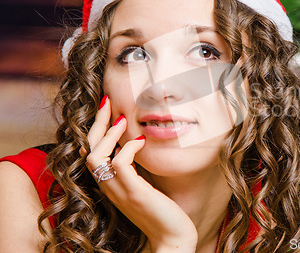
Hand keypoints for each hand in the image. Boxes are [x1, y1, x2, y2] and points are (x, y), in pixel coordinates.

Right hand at [84, 96, 197, 251]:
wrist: (172, 237)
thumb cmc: (162, 210)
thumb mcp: (144, 184)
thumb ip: (135, 168)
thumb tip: (137, 143)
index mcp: (110, 184)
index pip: (91, 153)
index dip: (95, 130)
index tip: (106, 109)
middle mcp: (109, 188)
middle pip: (88, 150)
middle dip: (96, 123)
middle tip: (106, 102)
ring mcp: (119, 191)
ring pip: (97, 156)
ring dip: (108, 134)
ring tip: (122, 119)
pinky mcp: (134, 193)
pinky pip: (120, 164)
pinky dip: (127, 148)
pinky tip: (139, 141)